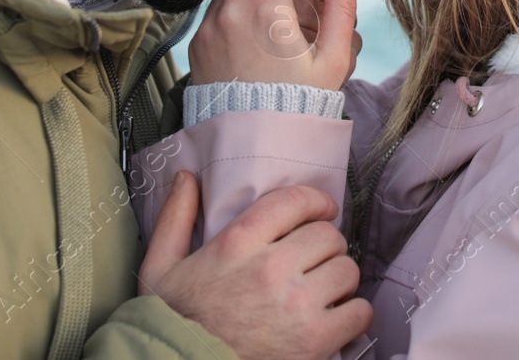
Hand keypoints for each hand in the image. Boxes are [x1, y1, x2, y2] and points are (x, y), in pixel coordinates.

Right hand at [139, 172, 370, 359]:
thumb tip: (186, 178)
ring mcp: (296, 304)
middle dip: (325, 246)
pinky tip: (334, 318)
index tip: (323, 211)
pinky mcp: (314, 340)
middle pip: (328, 235)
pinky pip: (359, 311)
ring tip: (322, 290)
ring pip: (347, 270)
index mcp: (238, 243)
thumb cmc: (173, 324)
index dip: (316, 202)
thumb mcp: (159, 268)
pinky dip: (352, 314)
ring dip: (339, 279)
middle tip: (314, 260)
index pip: (295, 201)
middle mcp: (271, 268)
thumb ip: (174, 219)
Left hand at [189, 0, 360, 88]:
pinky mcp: (198, 42)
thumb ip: (342, 7)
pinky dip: (235, 0)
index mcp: (267, 13)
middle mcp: (232, 14)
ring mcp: (210, 27)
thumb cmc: (300, 104)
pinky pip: (215, 4)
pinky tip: (256, 22)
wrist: (255, 145)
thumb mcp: (333, 60)